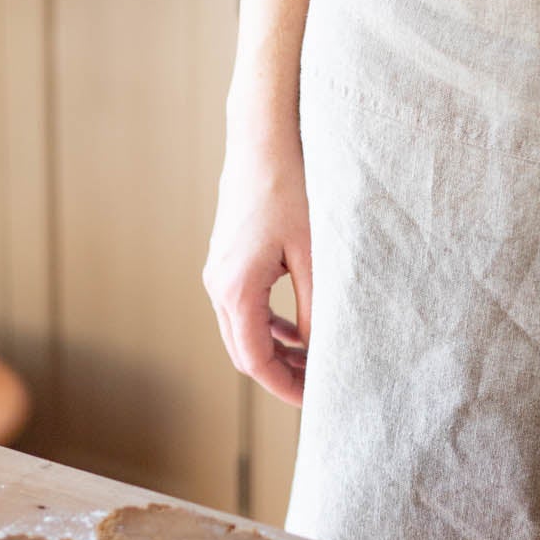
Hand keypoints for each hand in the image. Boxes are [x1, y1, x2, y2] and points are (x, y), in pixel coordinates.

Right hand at [203, 130, 311, 406]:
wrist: (262, 137)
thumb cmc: (291, 187)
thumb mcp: (315, 256)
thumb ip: (316, 311)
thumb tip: (322, 354)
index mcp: (236, 290)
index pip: (255, 361)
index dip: (285, 387)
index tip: (316, 402)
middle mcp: (218, 285)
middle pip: (244, 352)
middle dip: (281, 375)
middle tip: (321, 389)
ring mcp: (218, 272)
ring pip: (242, 332)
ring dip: (276, 352)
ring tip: (314, 365)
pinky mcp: (227, 260)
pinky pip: (243, 309)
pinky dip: (268, 327)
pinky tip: (296, 331)